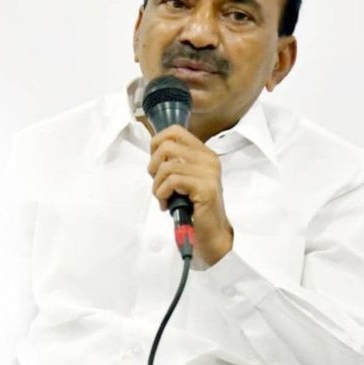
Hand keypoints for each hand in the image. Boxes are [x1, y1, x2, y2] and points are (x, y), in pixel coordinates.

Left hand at [148, 125, 232, 264]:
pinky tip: (167, 204)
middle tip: (158, 184)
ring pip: (167, 166)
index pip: (174, 131)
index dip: (156, 144)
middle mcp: (208, 159)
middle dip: (154, 167)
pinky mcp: (206, 188)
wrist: (210, 233)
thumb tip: (153, 149)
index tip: (156, 164)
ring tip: (164, 198)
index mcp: (203, 153)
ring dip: (157, 185)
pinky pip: (172, 181)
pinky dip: (162, 193)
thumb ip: (172, 162)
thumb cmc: (192, 207)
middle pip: (166, 147)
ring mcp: (209, 172)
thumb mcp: (181, 177)